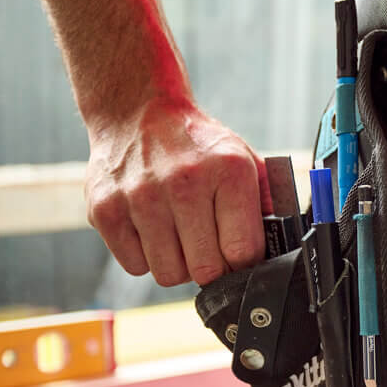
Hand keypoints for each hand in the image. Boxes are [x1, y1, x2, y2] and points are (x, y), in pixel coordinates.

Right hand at [84, 97, 270, 287]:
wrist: (137, 112)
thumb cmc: (197, 144)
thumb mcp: (243, 159)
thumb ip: (266, 201)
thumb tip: (281, 244)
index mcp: (228, 171)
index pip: (243, 251)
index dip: (243, 263)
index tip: (237, 256)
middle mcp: (184, 184)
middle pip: (206, 270)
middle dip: (212, 268)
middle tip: (208, 248)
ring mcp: (141, 198)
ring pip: (168, 274)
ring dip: (177, 265)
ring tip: (179, 236)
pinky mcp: (106, 210)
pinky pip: (135, 266)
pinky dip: (145, 257)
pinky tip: (152, 229)